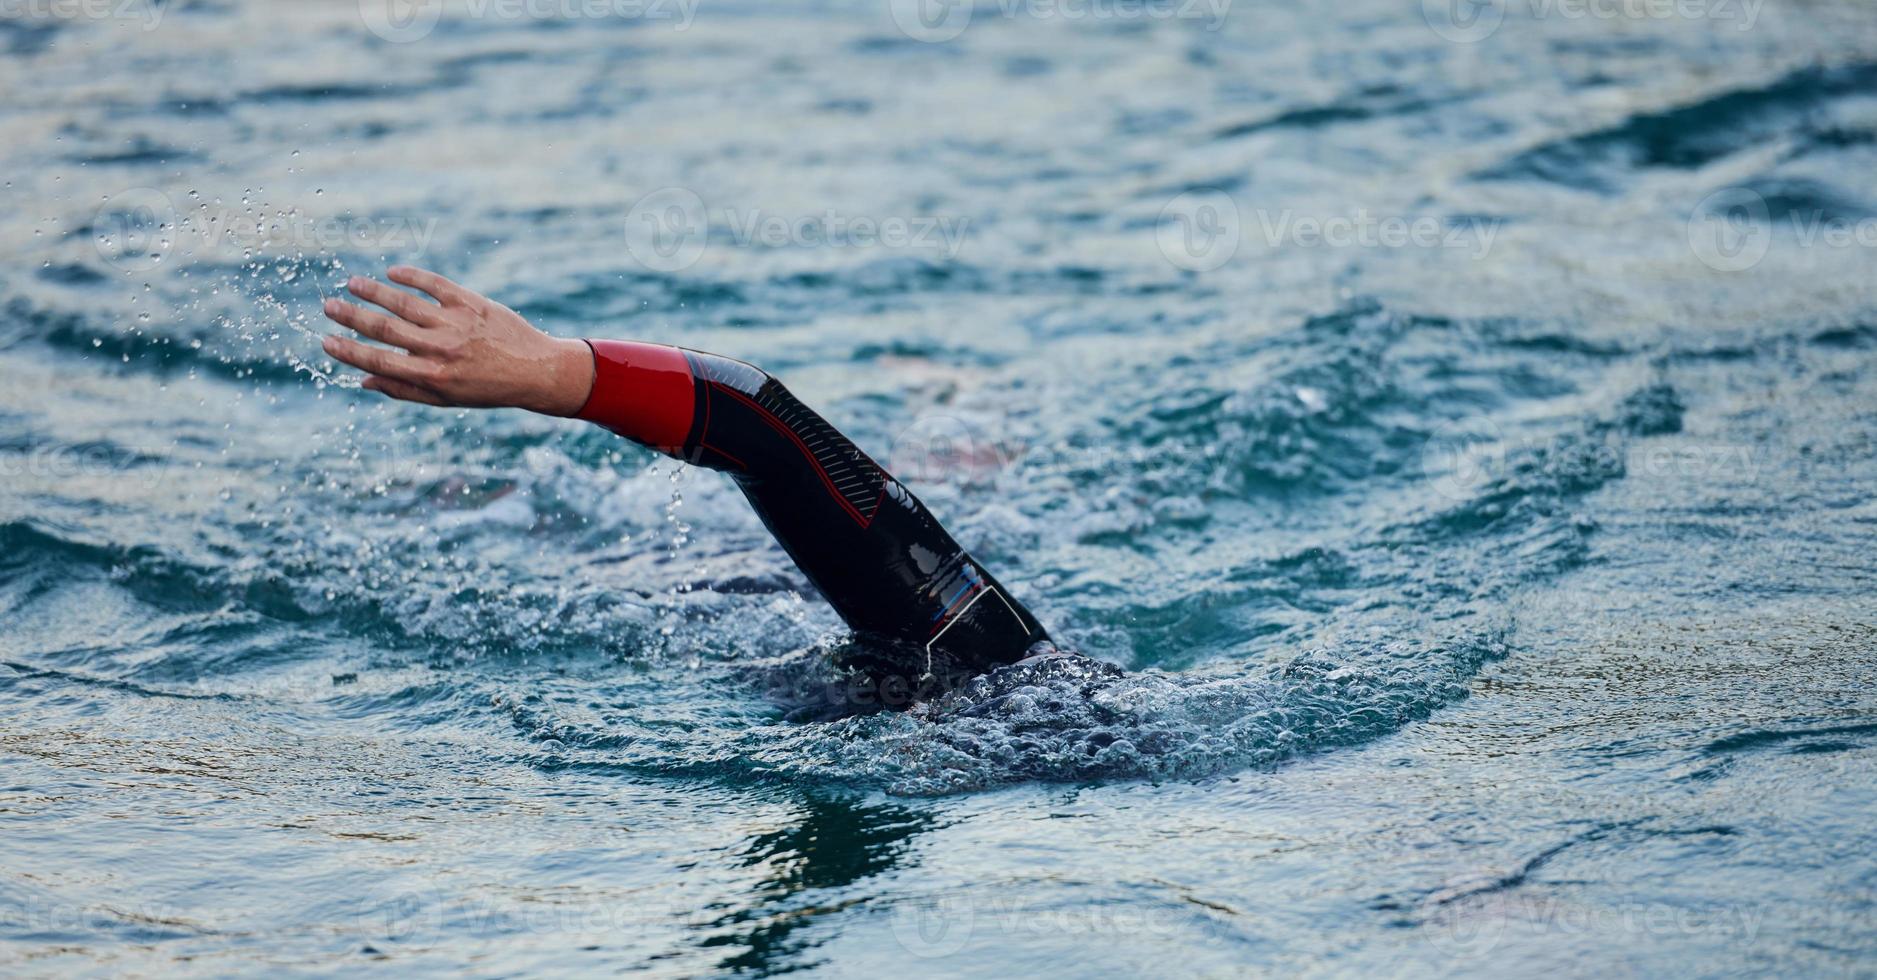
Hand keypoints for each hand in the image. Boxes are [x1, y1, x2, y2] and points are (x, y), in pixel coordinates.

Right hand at [320, 265, 594, 415]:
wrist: (536, 370)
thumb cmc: (488, 388)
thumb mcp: (447, 400)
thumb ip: (404, 390)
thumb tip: (364, 381)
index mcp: (432, 376)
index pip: (379, 361)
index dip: (349, 351)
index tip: (326, 340)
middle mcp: (440, 349)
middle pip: (385, 329)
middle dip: (352, 317)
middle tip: (328, 306)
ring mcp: (456, 323)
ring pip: (405, 303)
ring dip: (374, 292)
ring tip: (352, 284)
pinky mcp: (472, 303)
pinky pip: (435, 284)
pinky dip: (412, 277)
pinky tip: (392, 272)